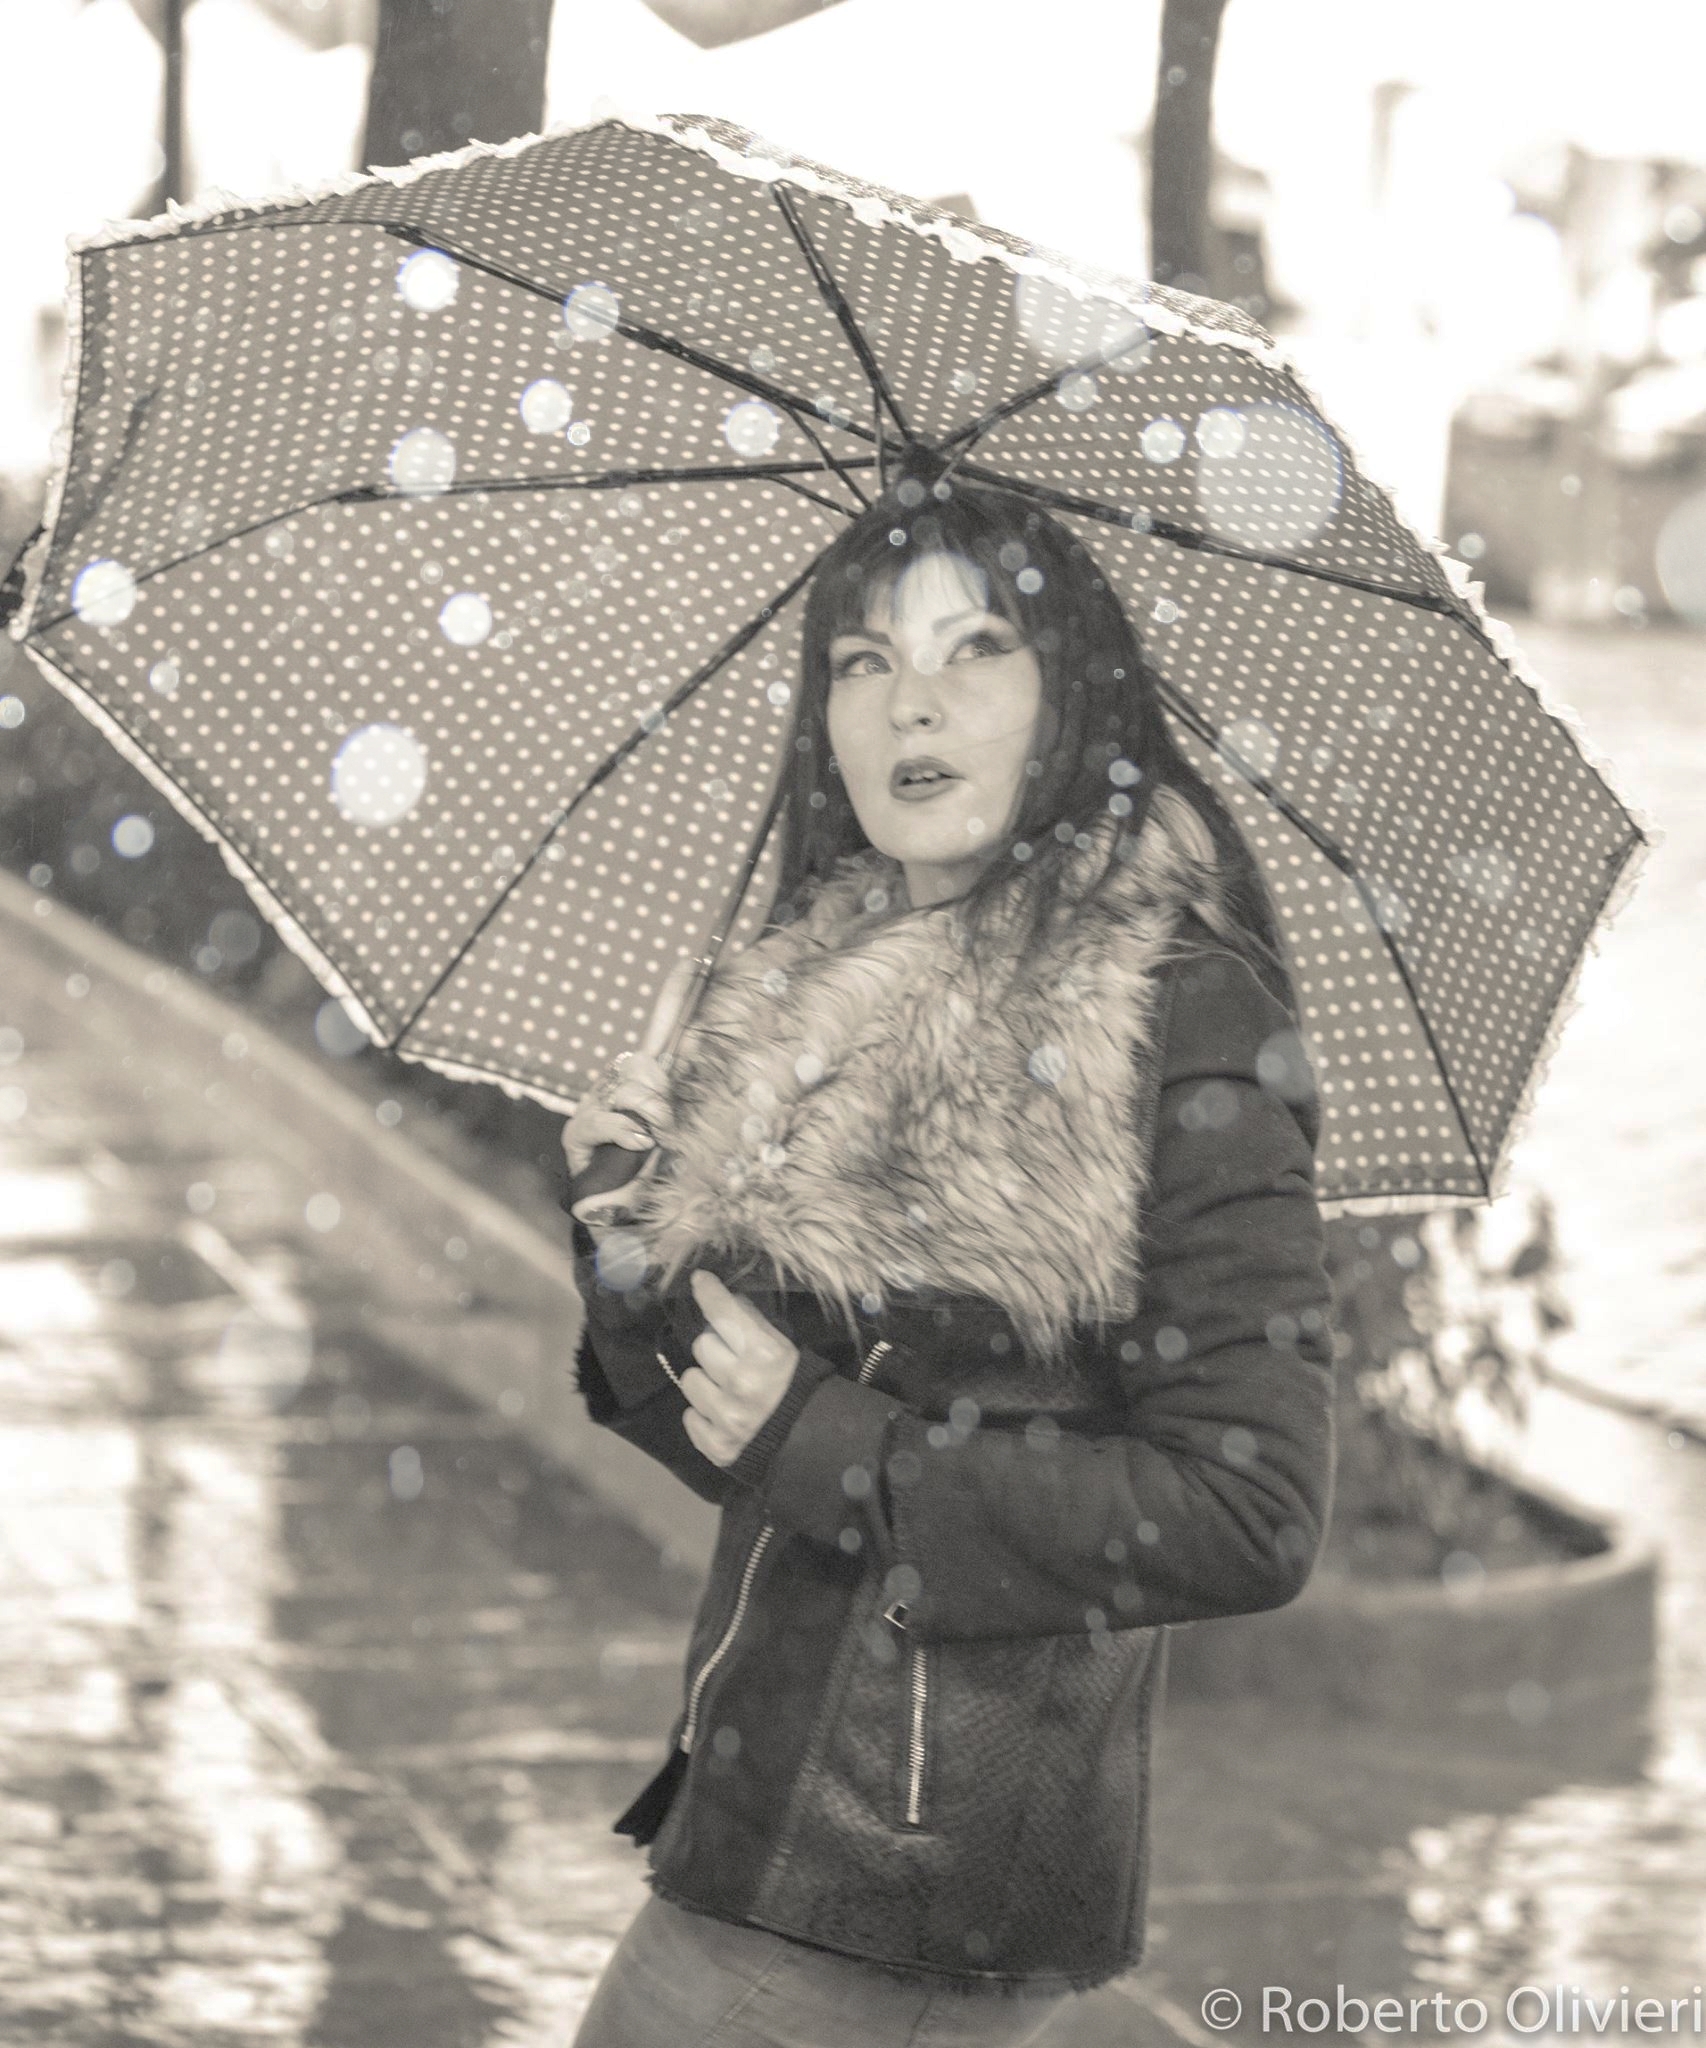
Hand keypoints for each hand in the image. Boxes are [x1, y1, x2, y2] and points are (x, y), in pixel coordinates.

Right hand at [562, 958, 695, 1232]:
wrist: (622, 1220)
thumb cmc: (657, 1178)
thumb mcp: (683, 1138)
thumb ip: (689, 1110)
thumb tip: (708, 1089)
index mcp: (646, 1081)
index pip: (662, 1029)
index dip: (676, 997)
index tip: (694, 962)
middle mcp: (618, 1084)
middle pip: (646, 1063)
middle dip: (664, 1095)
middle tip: (670, 1129)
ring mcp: (596, 1104)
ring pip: (631, 1088)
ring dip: (652, 1117)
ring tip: (657, 1143)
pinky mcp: (578, 1130)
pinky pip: (606, 1117)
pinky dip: (628, 1130)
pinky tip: (642, 1143)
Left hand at [678, 1269, 799, 1466]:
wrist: (812, 1442)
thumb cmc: (798, 1388)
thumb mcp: (785, 1350)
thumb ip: (755, 1326)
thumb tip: (726, 1300)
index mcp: (764, 1355)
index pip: (724, 1313)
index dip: (709, 1293)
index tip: (699, 1280)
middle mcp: (741, 1383)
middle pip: (702, 1345)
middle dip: (715, 1349)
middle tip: (731, 1360)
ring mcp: (726, 1417)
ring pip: (690, 1379)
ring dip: (705, 1382)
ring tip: (725, 1391)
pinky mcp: (716, 1445)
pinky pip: (690, 1416)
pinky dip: (703, 1414)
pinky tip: (722, 1415)